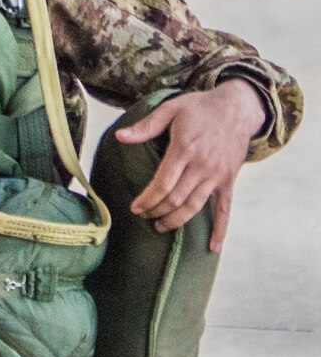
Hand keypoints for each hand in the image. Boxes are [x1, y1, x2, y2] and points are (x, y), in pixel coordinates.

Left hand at [118, 80, 266, 251]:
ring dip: (176, 221)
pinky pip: (225, 209)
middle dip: (157, 212)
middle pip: (176, 199)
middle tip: (144, 217)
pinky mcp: (229, 181)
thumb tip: (120, 137)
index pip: (162, 184)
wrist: (237, 108)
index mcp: (184, 149)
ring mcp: (217, 176)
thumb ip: (146, 126)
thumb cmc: (199, 108)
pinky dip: (220, 230)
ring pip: (195, 207)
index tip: (135, 208)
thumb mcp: (170, 109)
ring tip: (161, 227)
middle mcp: (202, 166)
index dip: (147, 200)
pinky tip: (212, 248)